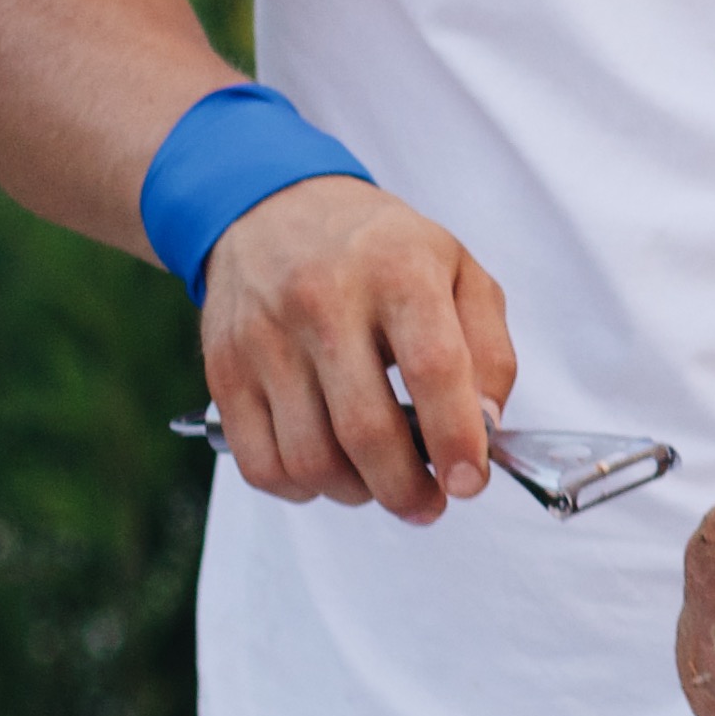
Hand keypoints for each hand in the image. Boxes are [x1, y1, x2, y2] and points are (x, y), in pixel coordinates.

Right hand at [200, 176, 517, 520]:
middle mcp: (325, 302)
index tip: (471, 482)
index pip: (433, 368)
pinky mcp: (225, 370)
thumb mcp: (458, 271)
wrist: (272, 211)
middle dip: (406, 488)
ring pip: (310, 457)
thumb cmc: (381, 251)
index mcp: (398, 272)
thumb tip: (486, 426)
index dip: (457, 438)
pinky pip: (260, 462)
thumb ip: (489, 348)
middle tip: (430, 504)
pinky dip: (301, 489)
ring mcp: (267, 338)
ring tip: (383, 485)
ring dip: (357, 494)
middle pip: (365, 428)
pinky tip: (331, 474)